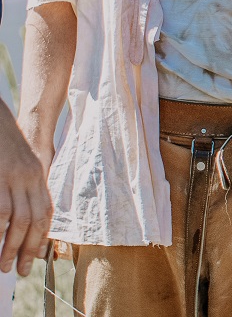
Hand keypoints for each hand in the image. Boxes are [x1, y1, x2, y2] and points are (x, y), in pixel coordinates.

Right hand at [0, 109, 52, 276]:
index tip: (37, 256)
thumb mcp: (19, 164)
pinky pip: (1, 208)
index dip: (43, 235)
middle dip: (29, 248)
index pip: (46, 211)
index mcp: (36, 175)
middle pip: (35, 218)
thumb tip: (17, 218)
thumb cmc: (3, 143)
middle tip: (21, 270)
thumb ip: (23, 187)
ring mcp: (13, 176)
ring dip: (12, 245)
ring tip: (4, 265)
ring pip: (18, 218)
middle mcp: (29, 176)